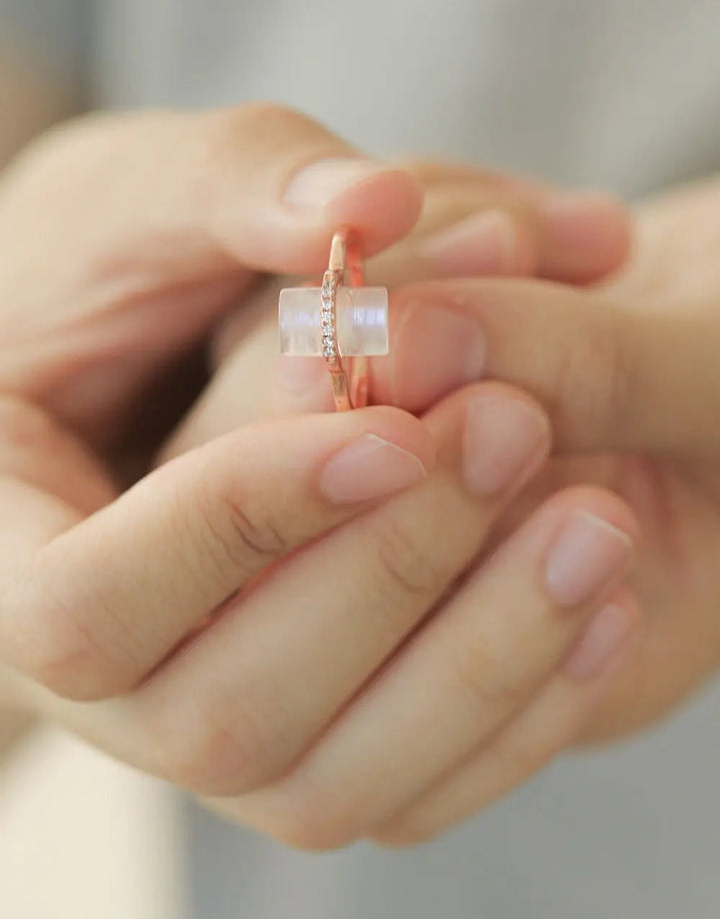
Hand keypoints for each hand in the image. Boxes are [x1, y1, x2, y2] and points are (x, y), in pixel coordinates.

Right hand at [0, 108, 634, 853]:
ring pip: (327, 781)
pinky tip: (600, 605)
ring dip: (474, 663)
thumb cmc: (96, 267)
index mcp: (9, 550)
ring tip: (592, 522)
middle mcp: (103, 678)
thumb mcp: (138, 198)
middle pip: (221, 714)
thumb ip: (239, 183)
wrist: (122, 351)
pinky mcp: (302, 732)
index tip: (386, 428)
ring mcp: (201, 719)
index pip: (85, 605)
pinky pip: (404, 781)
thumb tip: (373, 201)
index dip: (233, 528)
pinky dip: (510, 707)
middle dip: (386, 576)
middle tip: (515, 426)